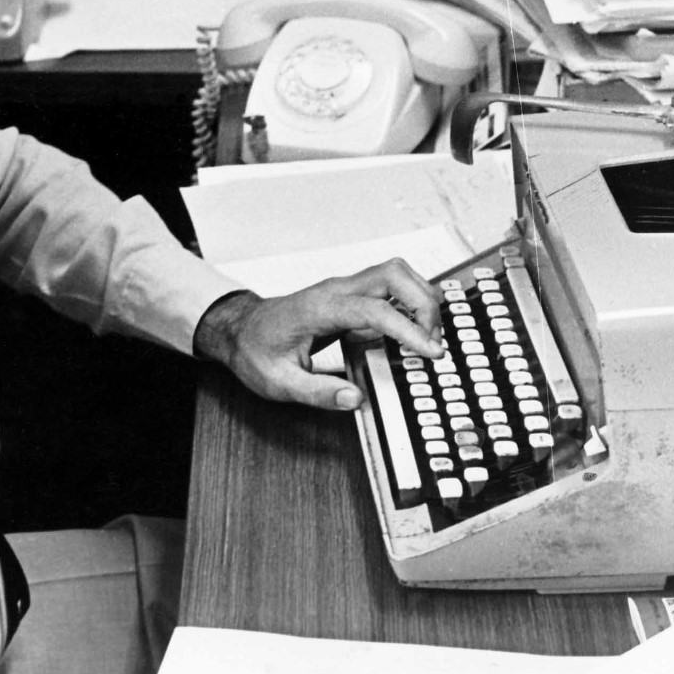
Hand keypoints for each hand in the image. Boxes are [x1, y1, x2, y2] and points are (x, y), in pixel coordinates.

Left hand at [192, 259, 441, 411]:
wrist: (241, 329)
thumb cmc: (256, 351)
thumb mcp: (279, 382)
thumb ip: (317, 392)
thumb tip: (355, 400)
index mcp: (319, 309)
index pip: (374, 309)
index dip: (408, 328)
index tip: (431, 351)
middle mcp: (335, 290)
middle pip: (393, 274)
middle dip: (423, 304)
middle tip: (433, 343)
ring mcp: (344, 288)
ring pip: (395, 273)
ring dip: (420, 298)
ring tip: (427, 338)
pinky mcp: (350, 295)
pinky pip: (389, 285)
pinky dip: (410, 300)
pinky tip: (414, 328)